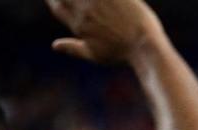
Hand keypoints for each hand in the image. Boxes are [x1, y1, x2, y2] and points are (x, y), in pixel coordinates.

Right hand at [46, 0, 163, 63]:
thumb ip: (74, 48)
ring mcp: (98, 2)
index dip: (52, 0)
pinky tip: (108, 0)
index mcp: (79, 26)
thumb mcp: (95, 55)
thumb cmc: (122, 54)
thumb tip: (55, 45)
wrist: (145, 47)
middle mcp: (85, 12)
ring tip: (91, 1)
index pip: (57, 7)